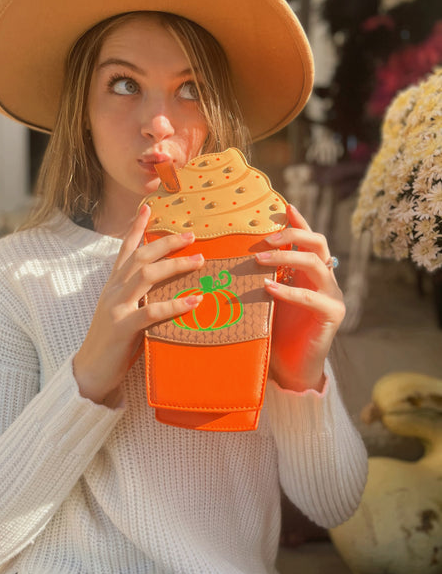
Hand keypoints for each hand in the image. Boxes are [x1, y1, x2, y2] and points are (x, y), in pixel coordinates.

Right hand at [73, 205, 203, 403]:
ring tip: (199, 261)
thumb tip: (164, 287)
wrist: (89, 372)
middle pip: (140, 256)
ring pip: (146, 276)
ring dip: (175, 265)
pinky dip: (175, 305)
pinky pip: (152, 312)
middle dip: (167, 243)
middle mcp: (113, 291)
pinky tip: (195, 301)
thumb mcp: (123, 312)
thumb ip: (138, 297)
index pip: (125, 250)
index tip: (148, 208)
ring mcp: (116, 308)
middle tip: (191, 236)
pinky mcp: (123, 328)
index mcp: (113, 285)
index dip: (136, 228)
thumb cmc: (112, 342)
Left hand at [255, 204, 344, 391]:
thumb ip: (266, 274)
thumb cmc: (276, 330)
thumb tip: (239, 252)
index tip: (285, 205)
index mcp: (312, 271)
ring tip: (260, 260)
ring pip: (316, 264)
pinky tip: (268, 288)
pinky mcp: (332, 315)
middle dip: (293, 234)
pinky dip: (289, 290)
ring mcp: (333, 296)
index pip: (310, 239)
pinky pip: (312, 298)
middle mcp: (326, 279)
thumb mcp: (269, 296)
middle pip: (318, 243)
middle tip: (266, 238)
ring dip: (286, 258)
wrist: (291, 367)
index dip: (300, 221)